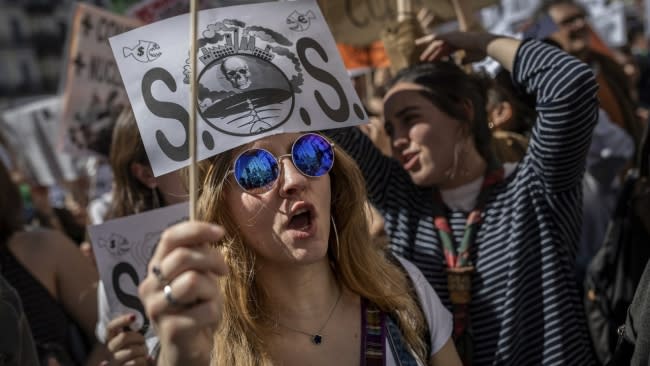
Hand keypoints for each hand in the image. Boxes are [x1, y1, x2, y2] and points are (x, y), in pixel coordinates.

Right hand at [104, 314, 149, 365]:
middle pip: (123, 337)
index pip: (110, 327)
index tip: (133, 316)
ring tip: (145, 354)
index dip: (121, 320)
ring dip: (142, 351)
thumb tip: (133, 316)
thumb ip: (132, 332)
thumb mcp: (135, 342)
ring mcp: (113, 362)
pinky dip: (143, 361)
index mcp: (112, 340)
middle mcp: (110, 350)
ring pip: (130, 351)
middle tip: (144, 342)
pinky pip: (134, 363)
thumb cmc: (138, 354)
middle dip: (139, 338)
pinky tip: (145, 360)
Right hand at [138, 222, 226, 364]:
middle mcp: (149, 285)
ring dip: (212, 289)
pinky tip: (208, 321)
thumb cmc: (196, 308)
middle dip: (212, 259)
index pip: (169, 237)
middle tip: (223, 272)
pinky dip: (215, 313)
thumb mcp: (199, 276)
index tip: (220, 232)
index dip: (196, 229)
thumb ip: (199, 255)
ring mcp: (156, 308)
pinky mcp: (170, 329)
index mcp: (156, 267)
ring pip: (193, 280)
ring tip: (210, 300)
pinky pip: (205, 309)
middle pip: (183, 256)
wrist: (189, 349)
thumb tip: (211, 234)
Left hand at [416, 31, 496, 62]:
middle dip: (431, 54)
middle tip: (423, 60)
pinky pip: (437, 38)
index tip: (432, 61)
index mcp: (459, 43)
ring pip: (436, 44)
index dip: (438, 56)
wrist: (484, 45)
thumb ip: (465, 60)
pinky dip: (429, 40)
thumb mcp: (472, 58)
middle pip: (439, 47)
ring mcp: (452, 36)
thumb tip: (460, 62)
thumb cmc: (481, 51)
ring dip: (429, 51)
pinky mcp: (451, 36)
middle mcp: (454, 39)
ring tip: (422, 59)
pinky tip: (421, 43)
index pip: (446, 50)